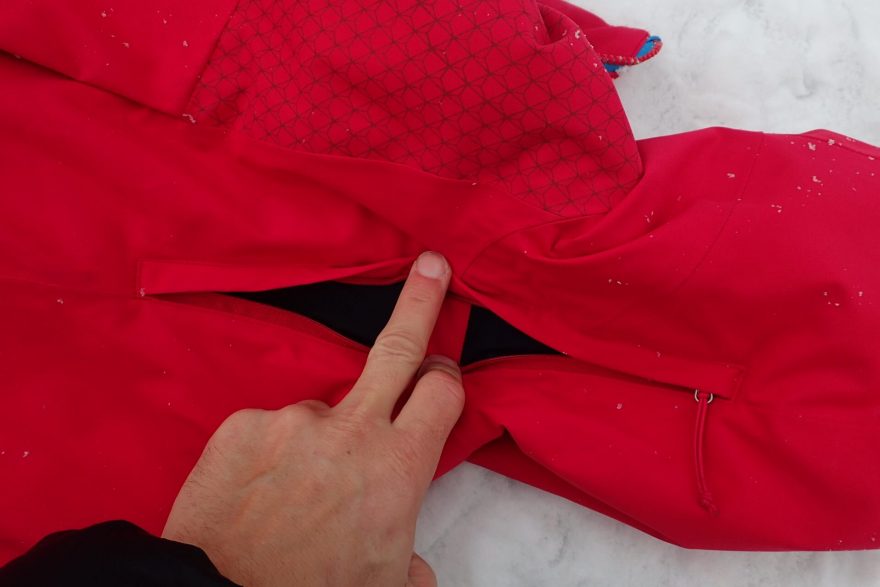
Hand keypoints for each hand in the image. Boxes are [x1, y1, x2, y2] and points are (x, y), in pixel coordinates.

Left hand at [162, 251, 463, 585]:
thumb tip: (411, 561)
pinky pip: (267, 431)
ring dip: (316, 442)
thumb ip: (410, 557)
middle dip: (420, 301)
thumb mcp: (385, 583)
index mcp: (397, 465)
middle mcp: (349, 429)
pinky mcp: (243, 424)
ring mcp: (292, 420)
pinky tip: (255, 494)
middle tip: (432, 265)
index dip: (447, 375)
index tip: (443, 367)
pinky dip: (268, 455)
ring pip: (319, 414)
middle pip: (398, 347)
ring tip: (290, 495)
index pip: (442, 392)